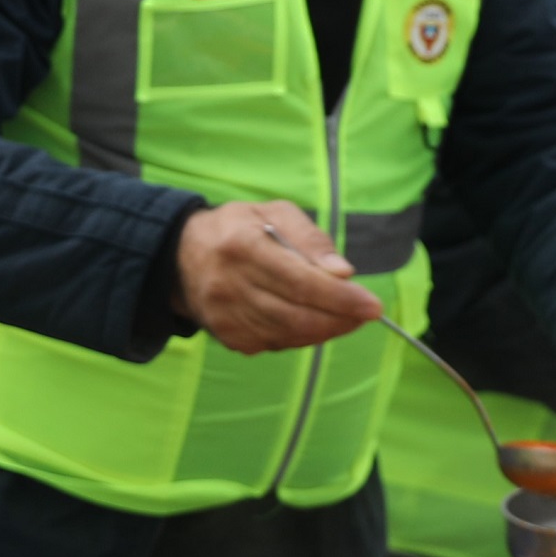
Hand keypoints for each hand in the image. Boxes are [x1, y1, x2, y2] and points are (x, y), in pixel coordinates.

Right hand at [173, 201, 380, 353]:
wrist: (181, 257)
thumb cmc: (239, 229)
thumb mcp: (273, 212)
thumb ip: (310, 239)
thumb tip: (343, 272)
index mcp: (243, 246)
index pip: (301, 282)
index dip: (341, 298)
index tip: (373, 306)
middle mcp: (230, 285)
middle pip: (299, 315)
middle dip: (342, 318)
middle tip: (367, 312)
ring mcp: (227, 316)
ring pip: (291, 335)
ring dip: (327, 329)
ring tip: (348, 315)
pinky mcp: (229, 337)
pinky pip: (278, 343)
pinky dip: (304, 336)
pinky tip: (315, 320)